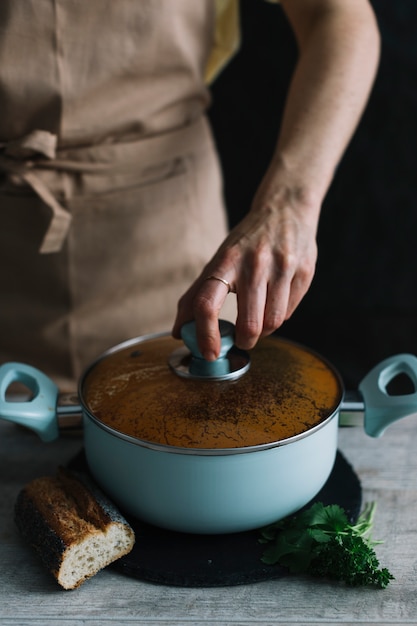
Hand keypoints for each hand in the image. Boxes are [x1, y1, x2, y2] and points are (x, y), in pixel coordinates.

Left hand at [172, 181, 319, 360]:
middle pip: (249, 324)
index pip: (208, 304)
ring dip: (264, 331)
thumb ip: (197, 295)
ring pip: (273, 323)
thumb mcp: (219, 260)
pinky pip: (290, 312)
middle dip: (244, 341)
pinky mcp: (303, 272)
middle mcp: (254, 263)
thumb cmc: (246, 243)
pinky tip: (275, 301)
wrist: (285, 209)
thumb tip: (179, 331)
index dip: (206, 335)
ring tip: (260, 320)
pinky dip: (280, 316)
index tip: (209, 353)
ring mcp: (282, 267)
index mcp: (226, 260)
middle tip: (242, 340)